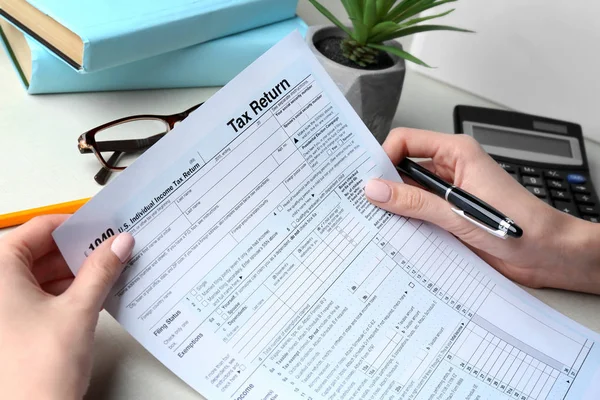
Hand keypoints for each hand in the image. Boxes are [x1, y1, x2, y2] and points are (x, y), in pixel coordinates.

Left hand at [0, 215, 134, 399]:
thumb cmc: (35, 374)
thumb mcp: (78, 311)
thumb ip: (101, 271)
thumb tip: (118, 245)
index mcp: (0, 273)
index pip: (39, 229)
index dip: (74, 225)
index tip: (101, 226)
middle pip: (41, 250)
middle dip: (79, 250)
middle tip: (111, 247)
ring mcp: (4, 308)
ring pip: (43, 273)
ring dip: (76, 271)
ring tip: (108, 270)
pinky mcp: (15, 325)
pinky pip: (43, 294)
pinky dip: (68, 290)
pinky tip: (94, 292)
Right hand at [365, 128, 599, 294]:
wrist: (547, 254)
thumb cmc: (520, 224)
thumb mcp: (459, 212)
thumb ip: (415, 202)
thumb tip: (376, 190)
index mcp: (456, 153)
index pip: (407, 141)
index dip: (384, 156)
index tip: (369, 179)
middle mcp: (450, 171)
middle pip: (404, 169)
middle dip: (385, 185)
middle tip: (364, 203)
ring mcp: (449, 195)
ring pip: (409, 195)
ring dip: (396, 209)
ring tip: (377, 223)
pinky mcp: (449, 217)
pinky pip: (418, 215)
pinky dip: (406, 224)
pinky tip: (396, 236)